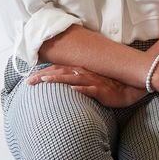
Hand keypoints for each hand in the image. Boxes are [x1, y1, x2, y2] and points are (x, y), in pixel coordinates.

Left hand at [26, 65, 147, 107]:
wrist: (130, 87)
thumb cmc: (110, 86)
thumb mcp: (91, 82)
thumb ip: (77, 81)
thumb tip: (63, 85)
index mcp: (81, 71)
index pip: (59, 69)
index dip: (44, 72)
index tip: (30, 78)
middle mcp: (84, 73)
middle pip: (61, 72)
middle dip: (44, 75)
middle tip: (28, 81)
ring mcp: (93, 81)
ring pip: (73, 78)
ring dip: (58, 78)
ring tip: (45, 80)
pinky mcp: (102, 90)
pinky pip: (90, 89)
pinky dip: (81, 89)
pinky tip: (72, 90)